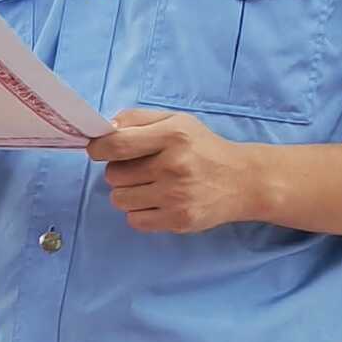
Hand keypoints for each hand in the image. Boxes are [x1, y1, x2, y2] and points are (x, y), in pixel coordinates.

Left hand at [88, 110, 268, 233]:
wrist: (243, 180)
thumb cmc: (203, 148)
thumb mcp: (176, 122)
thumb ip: (138, 120)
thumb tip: (104, 130)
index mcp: (173, 135)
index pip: (116, 145)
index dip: (98, 149)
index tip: (98, 151)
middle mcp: (174, 165)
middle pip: (113, 175)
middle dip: (119, 172)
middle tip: (139, 169)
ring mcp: (176, 196)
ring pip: (119, 199)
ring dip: (127, 193)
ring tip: (149, 186)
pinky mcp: (178, 220)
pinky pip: (134, 221)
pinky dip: (139, 213)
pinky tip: (157, 202)